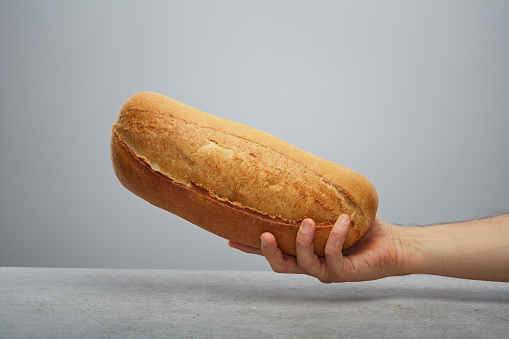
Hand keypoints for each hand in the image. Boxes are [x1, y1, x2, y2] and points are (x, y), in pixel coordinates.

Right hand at [229, 214, 403, 282]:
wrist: (391, 243)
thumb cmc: (361, 228)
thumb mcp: (332, 211)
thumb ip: (315, 201)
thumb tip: (300, 171)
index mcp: (303, 251)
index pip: (273, 250)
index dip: (250, 247)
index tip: (229, 239)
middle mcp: (310, 264)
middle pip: (280, 266)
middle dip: (269, 252)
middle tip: (266, 235)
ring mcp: (325, 270)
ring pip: (303, 263)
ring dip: (303, 241)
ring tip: (308, 221)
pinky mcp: (343, 272)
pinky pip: (333, 254)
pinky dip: (337, 236)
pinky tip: (344, 220)